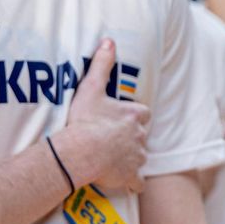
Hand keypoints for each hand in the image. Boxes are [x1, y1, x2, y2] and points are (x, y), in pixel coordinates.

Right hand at [53, 39, 150, 192]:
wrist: (81, 151)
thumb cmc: (85, 119)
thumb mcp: (92, 87)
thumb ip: (102, 64)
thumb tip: (109, 41)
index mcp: (134, 114)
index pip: (143, 114)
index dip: (134, 116)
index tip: (122, 118)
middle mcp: (140, 136)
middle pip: (142, 136)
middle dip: (132, 137)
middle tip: (114, 139)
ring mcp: (137, 157)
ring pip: (140, 157)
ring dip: (131, 158)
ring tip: (114, 159)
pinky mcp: (131, 176)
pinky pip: (138, 182)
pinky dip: (133, 182)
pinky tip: (125, 182)